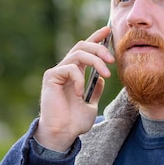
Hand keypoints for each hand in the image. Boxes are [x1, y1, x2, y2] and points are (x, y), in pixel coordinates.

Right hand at [34, 26, 114, 151]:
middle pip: (82, 46)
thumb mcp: (91, 105)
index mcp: (74, 74)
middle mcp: (65, 70)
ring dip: (96, 61)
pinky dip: (79, 79)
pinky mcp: (51, 77)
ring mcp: (57, 72)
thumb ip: (95, 91)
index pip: (85, 50)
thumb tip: (101, 79)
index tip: (108, 30)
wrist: (63, 134)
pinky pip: (69, 68)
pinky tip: (80, 94)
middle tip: (112, 59)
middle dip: (99, 48)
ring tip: (106, 74)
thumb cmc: (74, 122)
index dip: (96, 38)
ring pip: (78, 54)